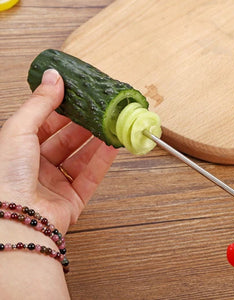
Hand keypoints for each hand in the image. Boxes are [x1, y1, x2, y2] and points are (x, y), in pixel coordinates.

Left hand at [0, 69, 117, 234]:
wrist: (15, 222)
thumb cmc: (6, 177)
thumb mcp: (19, 129)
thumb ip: (40, 103)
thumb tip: (54, 76)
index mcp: (20, 148)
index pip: (46, 123)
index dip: (63, 108)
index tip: (80, 95)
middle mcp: (37, 166)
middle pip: (66, 140)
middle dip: (84, 124)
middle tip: (100, 110)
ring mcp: (55, 184)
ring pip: (81, 157)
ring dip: (97, 141)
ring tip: (111, 125)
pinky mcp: (72, 200)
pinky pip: (91, 177)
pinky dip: (103, 161)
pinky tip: (112, 147)